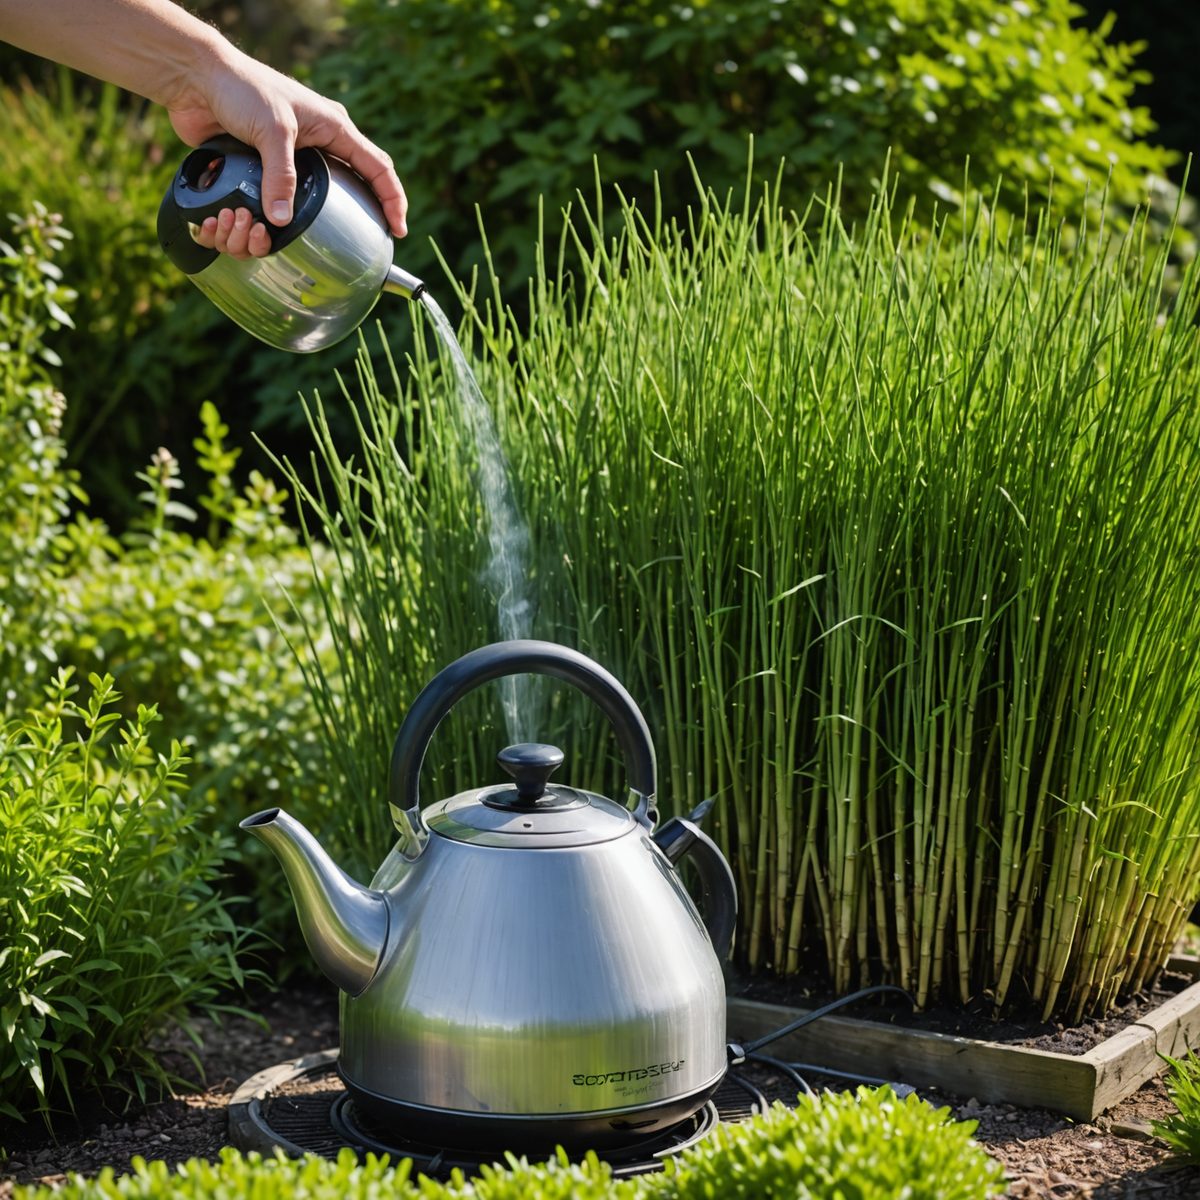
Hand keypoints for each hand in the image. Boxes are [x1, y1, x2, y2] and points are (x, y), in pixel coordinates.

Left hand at [172, 49, 406, 259]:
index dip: (393, 200)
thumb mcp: (272, 131)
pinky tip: (287, 228)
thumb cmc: (242, 89)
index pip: (377, 167)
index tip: (397, 229)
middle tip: (371, 241)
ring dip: (324, 216)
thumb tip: (281, 220)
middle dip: (366, 212)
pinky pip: (289, 193)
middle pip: (357, 182)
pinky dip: (290, 212)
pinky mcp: (270, 164)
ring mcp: (296, 154)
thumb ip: (281, 176)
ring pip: (322, 193)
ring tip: (326, 239)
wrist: (197, 79)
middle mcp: (321, 142)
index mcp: (334, 128)